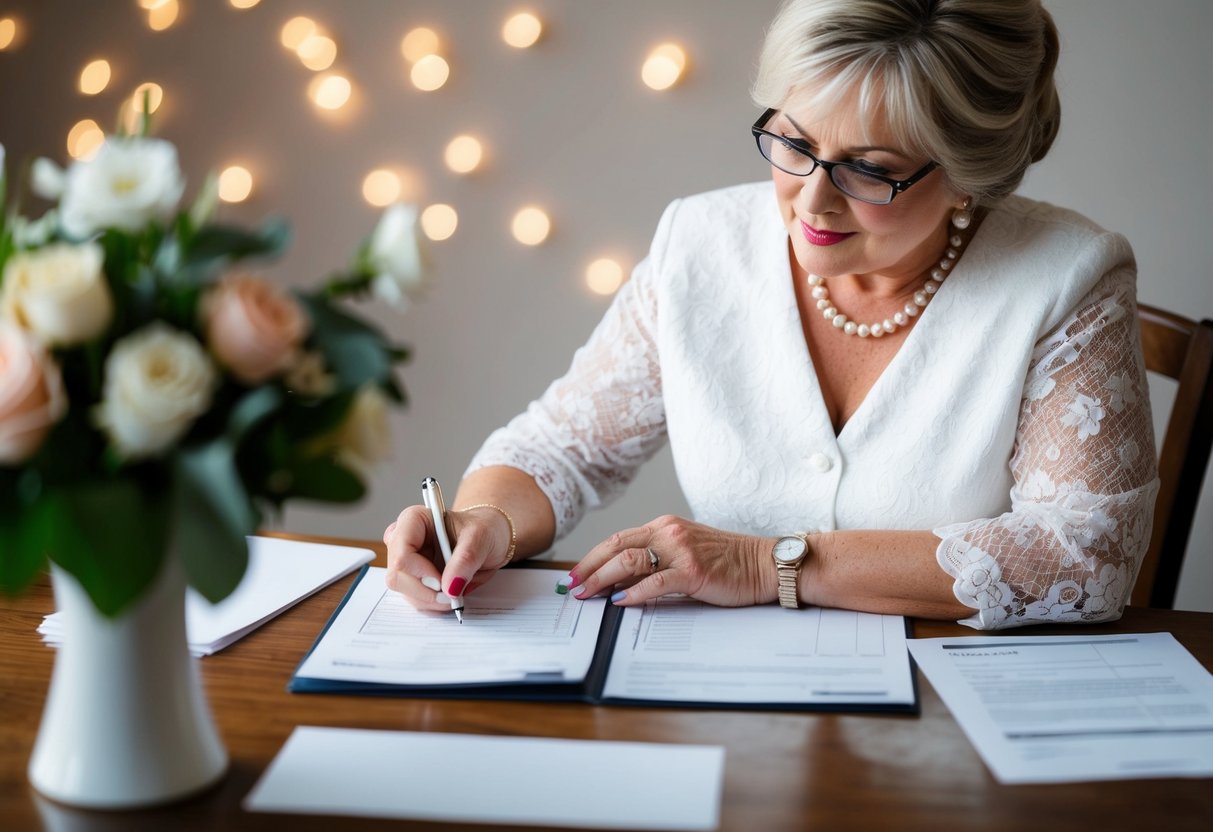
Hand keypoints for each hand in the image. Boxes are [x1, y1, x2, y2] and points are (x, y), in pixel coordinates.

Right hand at [382, 504, 511, 609]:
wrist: (489, 537)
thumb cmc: (483, 529)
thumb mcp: (481, 538)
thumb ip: (465, 560)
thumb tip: (450, 587)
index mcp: (413, 520)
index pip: (401, 554)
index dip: (421, 574)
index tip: (444, 583)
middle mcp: (403, 540)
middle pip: (397, 576)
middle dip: (426, 592)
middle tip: (452, 593)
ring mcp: (405, 562)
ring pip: (404, 592)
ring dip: (431, 600)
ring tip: (456, 590)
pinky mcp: (412, 579)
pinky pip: (414, 600)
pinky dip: (433, 604)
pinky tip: (450, 594)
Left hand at [568, 515, 776, 606]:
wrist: (763, 564)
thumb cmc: (726, 562)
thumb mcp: (685, 552)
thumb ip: (655, 560)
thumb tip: (618, 581)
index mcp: (664, 526)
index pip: (618, 539)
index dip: (592, 557)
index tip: (576, 574)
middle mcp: (669, 533)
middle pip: (616, 546)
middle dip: (589, 568)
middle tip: (572, 586)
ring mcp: (681, 551)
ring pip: (629, 560)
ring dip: (602, 579)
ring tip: (588, 595)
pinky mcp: (694, 572)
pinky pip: (655, 582)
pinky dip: (634, 593)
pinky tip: (621, 602)